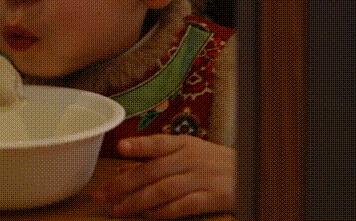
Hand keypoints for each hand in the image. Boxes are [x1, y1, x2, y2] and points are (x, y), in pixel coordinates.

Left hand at [96, 134, 234, 217]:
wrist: (253, 173)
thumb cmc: (212, 163)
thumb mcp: (187, 154)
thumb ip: (155, 161)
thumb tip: (121, 169)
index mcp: (184, 144)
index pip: (158, 143)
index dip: (138, 145)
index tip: (119, 147)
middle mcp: (192, 158)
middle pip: (152, 171)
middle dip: (123, 184)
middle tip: (102, 195)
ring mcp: (203, 178)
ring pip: (163, 190)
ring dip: (137, 202)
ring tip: (118, 210)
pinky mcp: (215, 197)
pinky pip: (184, 206)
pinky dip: (164, 212)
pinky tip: (148, 217)